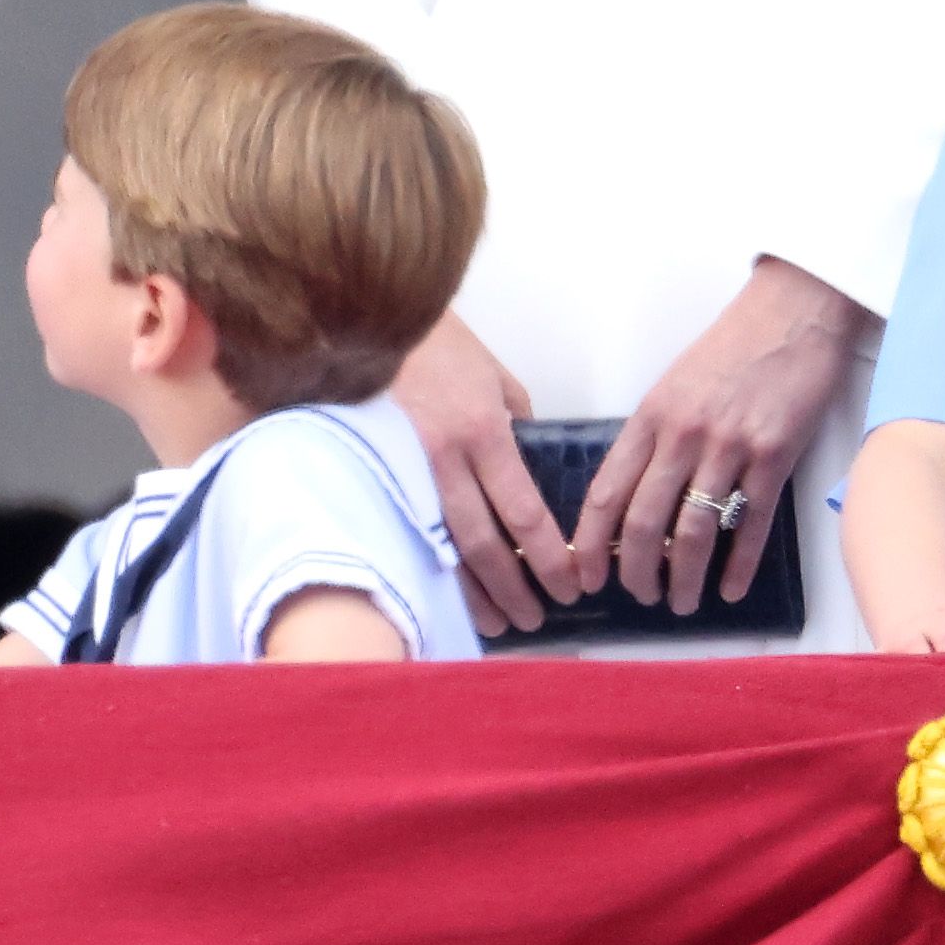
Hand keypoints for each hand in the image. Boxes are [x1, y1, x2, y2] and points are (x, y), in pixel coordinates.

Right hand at [388, 312, 577, 635]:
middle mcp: (445, 459)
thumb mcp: (496, 379)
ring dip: (474, 593)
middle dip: (514, 589)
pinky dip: (435, 570)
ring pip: (443, 549)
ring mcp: (406, 472)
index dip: (548, 557)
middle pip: (484, 544)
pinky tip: (451, 594)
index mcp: (484, 433)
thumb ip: (517, 425)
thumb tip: (530, 466)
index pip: (524, 512)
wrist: (371, 321)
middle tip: (537, 620)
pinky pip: (411, 534)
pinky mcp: (379, 476)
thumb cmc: (443, 346)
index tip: (572, 584)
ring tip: (499, 623)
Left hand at [578, 256, 867, 613]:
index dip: (591, 543)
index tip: (584, 575)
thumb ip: (653, 436)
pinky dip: (739, 565)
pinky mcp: (776, 455)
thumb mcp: (674, 384)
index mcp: (651, 416)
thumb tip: (635, 497)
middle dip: (636, 572)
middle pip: (645, 522)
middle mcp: (684, 435)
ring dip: (686, 578)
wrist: (793, 311)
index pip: (607, 493)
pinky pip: (752, 523)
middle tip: (639, 598)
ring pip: (696, 531)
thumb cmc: (733, 347)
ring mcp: (731, 447)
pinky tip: (730, 589)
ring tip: (682, 602)